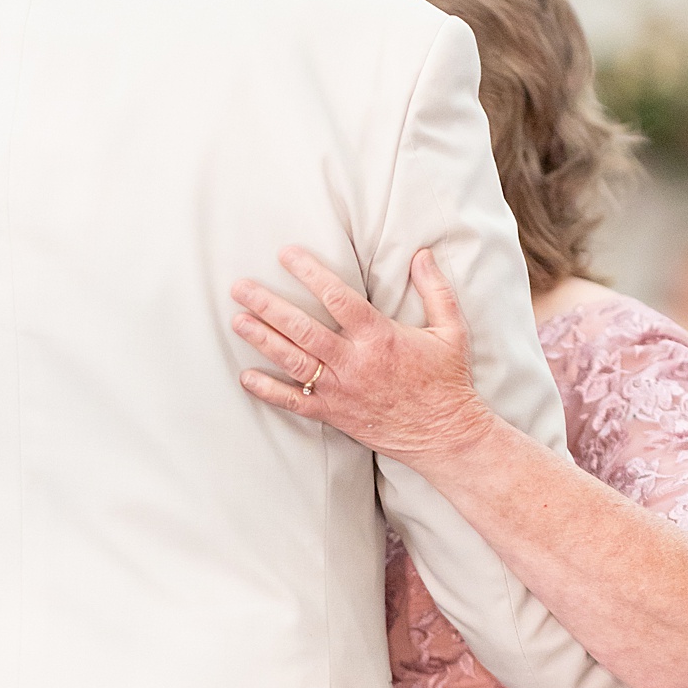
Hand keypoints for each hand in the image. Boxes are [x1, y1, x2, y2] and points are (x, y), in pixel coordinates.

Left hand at [229, 246, 494, 466]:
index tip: (285, 254)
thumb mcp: (450, 330)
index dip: (309, 272)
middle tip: (240, 288)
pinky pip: (294, 402)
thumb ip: (435, 290)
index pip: (336, 297)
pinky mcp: (333, 414)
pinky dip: (268, 391)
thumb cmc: (446, 380)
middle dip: (268, 305)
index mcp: (379, 336)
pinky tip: (245, 377)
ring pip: (293, 361)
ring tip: (237, 320)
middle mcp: (354, 361)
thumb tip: (423, 254)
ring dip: (262, 340)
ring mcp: (340, 389)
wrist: (445, 433)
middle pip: (302, 328)